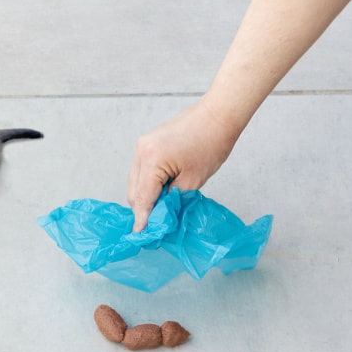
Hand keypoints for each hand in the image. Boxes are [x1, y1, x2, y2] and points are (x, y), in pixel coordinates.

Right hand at [127, 100, 239, 231]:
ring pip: (136, 182)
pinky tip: (164, 190)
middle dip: (144, 209)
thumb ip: (173, 200)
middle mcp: (141, 152)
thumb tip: (162, 215)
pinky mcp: (148, 143)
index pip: (142, 198)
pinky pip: (142, 170)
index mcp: (151, 160)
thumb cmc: (211, 145)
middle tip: (158, 224)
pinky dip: (150, 183)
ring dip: (147, 196)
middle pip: (134, 191)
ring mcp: (142, 145)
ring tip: (164, 207)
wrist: (217, 115)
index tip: (142, 237)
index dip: (143, 220)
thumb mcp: (193, 181)